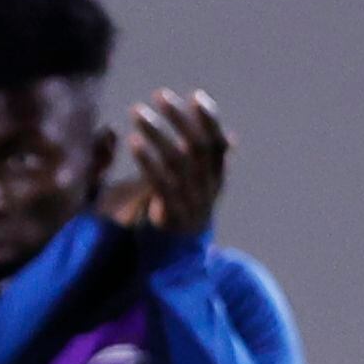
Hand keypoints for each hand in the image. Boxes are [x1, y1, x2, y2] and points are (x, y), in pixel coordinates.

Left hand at [101, 88, 226, 240]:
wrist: (177, 268)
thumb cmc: (184, 220)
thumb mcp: (200, 191)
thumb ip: (209, 165)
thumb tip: (230, 138)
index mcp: (216, 180)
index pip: (218, 144)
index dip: (209, 120)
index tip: (196, 96)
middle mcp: (207, 189)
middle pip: (198, 146)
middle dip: (179, 118)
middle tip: (159, 95)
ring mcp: (190, 201)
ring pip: (177, 160)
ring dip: (157, 132)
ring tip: (137, 110)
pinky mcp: (169, 214)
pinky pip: (159, 182)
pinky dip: (147, 158)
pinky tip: (133, 140)